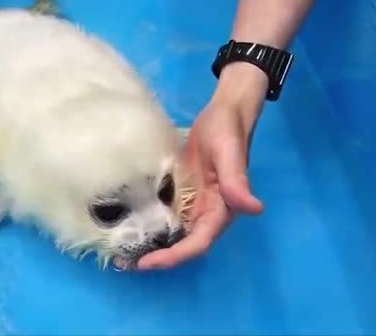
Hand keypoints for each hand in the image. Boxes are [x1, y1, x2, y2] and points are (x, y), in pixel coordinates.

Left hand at [137, 63, 267, 268]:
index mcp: (221, 210)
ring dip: (151, 245)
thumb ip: (237, 181)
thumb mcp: (230, 154)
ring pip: (173, 234)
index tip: (148, 263)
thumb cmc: (228, 131)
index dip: (174, 256)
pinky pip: (166, 216)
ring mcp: (194, 205)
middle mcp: (207, 214)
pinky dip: (150, 225)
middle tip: (124, 262)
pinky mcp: (182, 195)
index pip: (198, 243)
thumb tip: (254, 208)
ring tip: (121, 253)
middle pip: (183, 245)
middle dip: (157, 257)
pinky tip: (129, 226)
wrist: (224, 113)